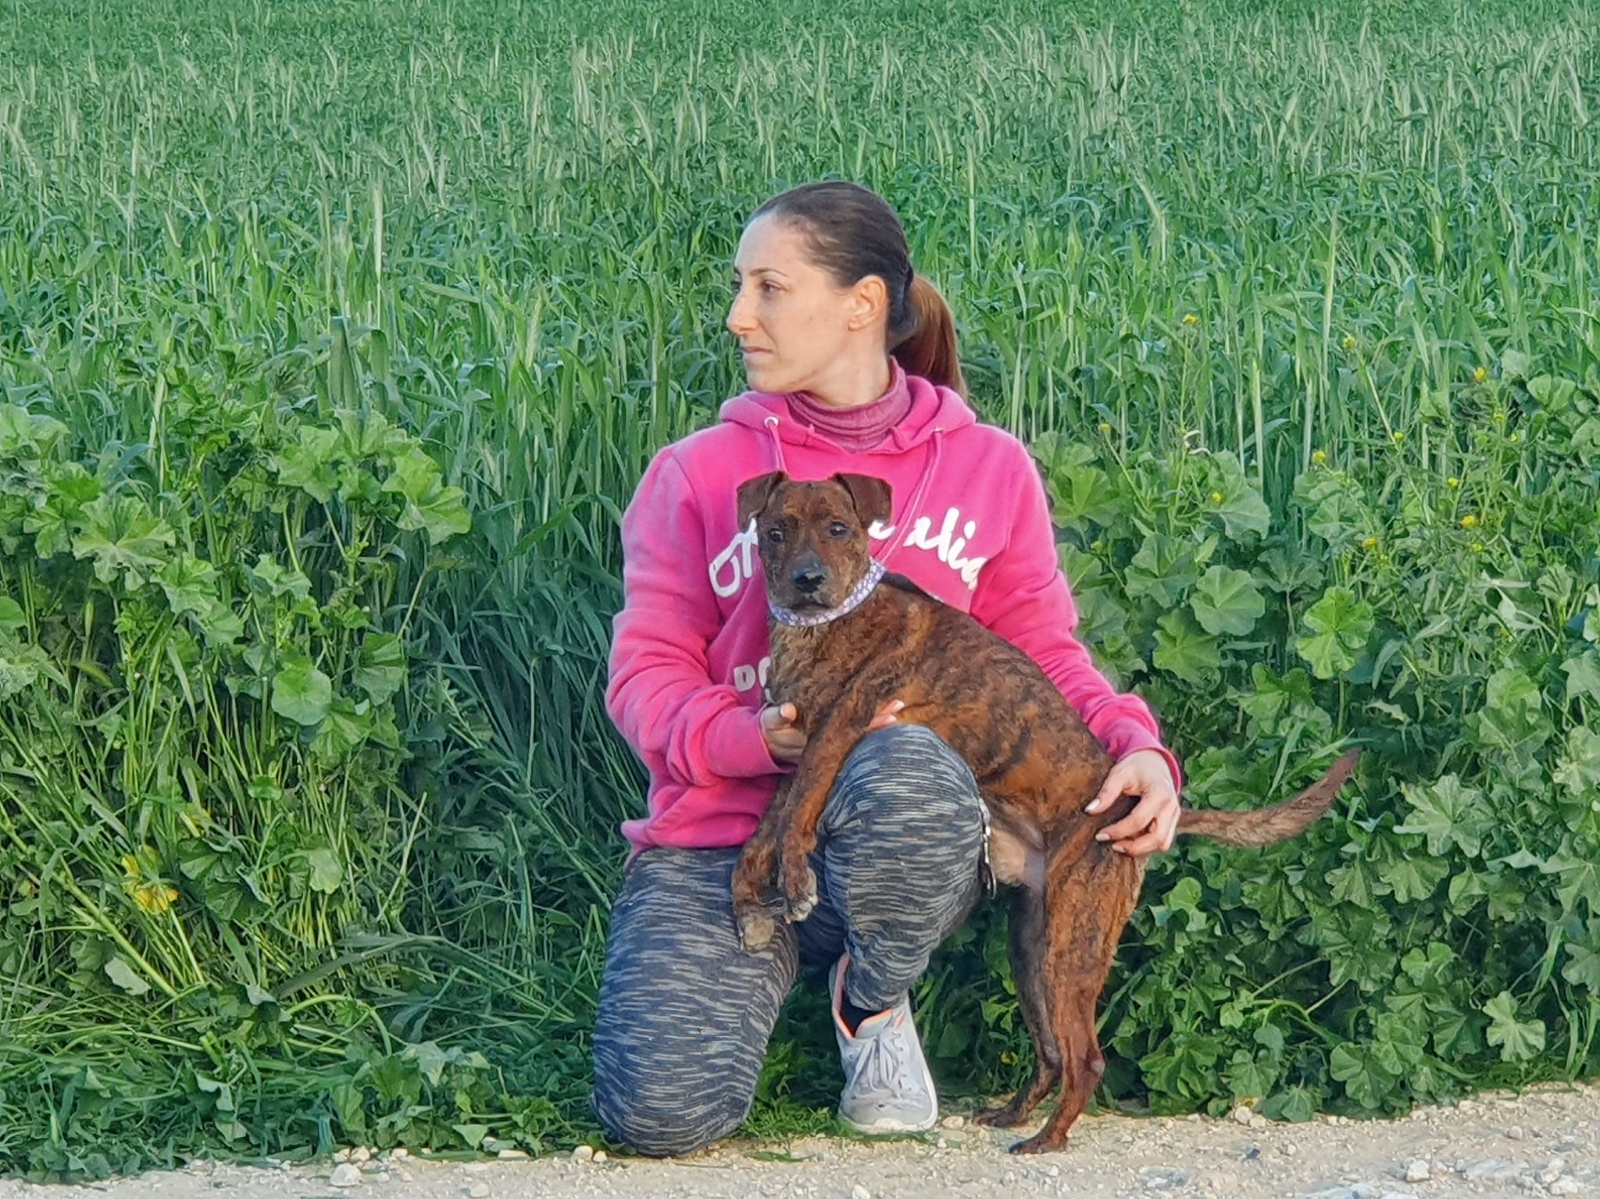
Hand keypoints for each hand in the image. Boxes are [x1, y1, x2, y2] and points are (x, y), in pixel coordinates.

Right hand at [760, 699, 906, 765]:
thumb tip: (788, 710)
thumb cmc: (770, 729)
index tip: (888, 712)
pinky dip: (868, 719)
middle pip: (861, 730)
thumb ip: (777, 715)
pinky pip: (853, 728)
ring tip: (898, 707)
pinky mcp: (830, 735)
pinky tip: (883, 712)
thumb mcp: (770, 721)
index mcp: (820, 738)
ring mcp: (832, 739)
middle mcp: (831, 741)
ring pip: (860, 730)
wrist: (769, 745)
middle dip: (880, 717)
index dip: (870, 721)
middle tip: (899, 703)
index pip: (851, 729)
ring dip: (878, 718)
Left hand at [1086, 748, 1179, 855]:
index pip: (1138, 821)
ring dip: (1142, 848)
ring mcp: (1174, 814)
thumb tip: (1089, 811)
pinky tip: (1129, 840)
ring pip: (1163, 843)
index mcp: (1159, 794)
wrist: (1154, 761)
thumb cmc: (1135, 766)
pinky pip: (1163, 840)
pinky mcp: (1173, 820)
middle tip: (1112, 846)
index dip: (1118, 831)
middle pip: (1157, 839)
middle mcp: (1171, 807)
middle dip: (1133, 847)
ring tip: (1119, 844)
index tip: (1100, 835)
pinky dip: (1147, 844)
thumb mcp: (1119, 773)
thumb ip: (1106, 792)